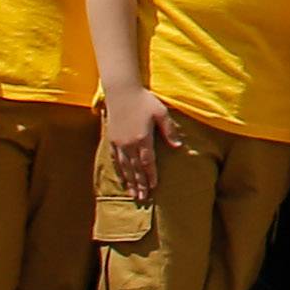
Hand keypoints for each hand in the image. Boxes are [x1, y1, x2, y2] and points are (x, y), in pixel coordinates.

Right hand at [99, 84, 167, 203]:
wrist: (121, 91)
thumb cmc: (144, 100)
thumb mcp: (161, 112)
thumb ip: (169, 130)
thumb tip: (177, 147)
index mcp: (142, 138)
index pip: (147, 162)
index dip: (151, 176)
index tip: (153, 187)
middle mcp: (129, 144)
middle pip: (135, 169)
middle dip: (140, 184)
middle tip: (143, 198)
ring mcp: (119, 142)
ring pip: (124, 167)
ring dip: (129, 181)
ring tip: (132, 194)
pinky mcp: (112, 139)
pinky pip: (115, 159)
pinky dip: (119, 170)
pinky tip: (122, 178)